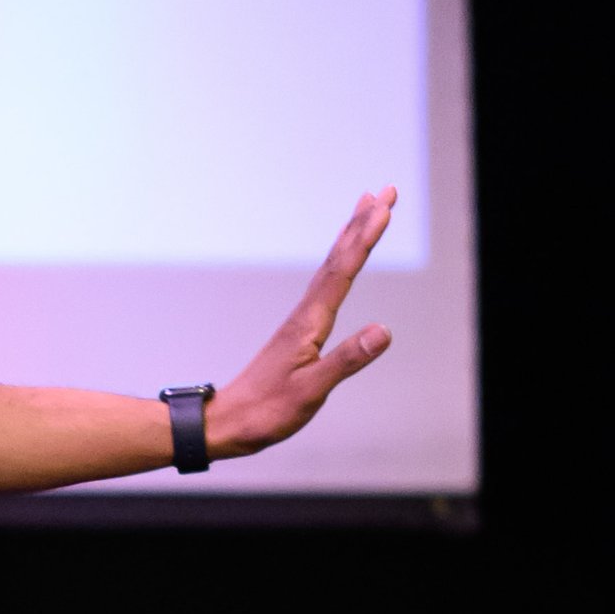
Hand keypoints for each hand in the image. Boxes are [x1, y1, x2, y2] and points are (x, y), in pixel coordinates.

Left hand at [206, 190, 395, 458]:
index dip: (365, 237)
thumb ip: (347, 360)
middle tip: (386, 190)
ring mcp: (301, 322)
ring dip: (352, 236)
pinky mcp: (299, 333)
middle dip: (363, 222)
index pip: (343, 271)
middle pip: (338, 258)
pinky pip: (326, 286)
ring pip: (332, 267)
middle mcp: (305, 315)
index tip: (384, 206)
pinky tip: (343, 265)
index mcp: (309, 324)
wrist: (228, 423)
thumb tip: (384, 331)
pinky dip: (340, 264)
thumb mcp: (312, 391)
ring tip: (367, 208)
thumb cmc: (267, 412)